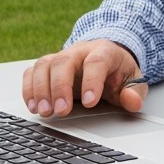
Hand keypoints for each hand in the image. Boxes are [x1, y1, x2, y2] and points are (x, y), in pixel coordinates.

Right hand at [21, 39, 149, 117]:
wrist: (106, 57)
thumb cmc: (118, 71)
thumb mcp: (133, 80)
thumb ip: (134, 92)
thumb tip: (132, 101)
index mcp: (104, 51)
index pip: (96, 62)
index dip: (92, 81)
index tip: (90, 103)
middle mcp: (79, 51)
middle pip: (64, 61)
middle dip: (60, 87)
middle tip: (61, 111)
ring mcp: (61, 57)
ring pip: (44, 65)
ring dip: (40, 89)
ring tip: (45, 112)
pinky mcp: (48, 66)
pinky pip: (32, 72)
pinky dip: (29, 88)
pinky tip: (33, 106)